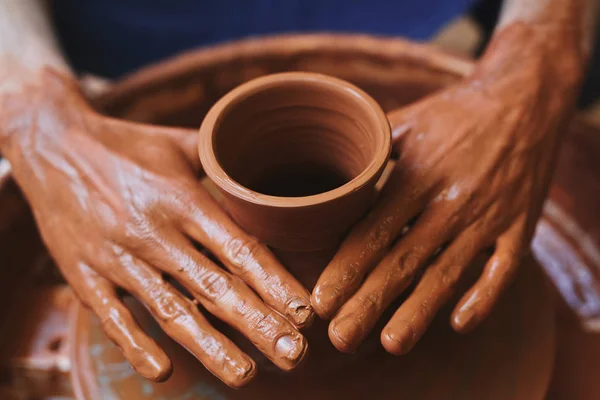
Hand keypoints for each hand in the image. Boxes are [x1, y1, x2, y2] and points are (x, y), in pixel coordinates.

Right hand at [0, 69, 312, 386]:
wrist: (51, 143)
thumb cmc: (126, 144)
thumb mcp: (180, 143)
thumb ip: (223, 163)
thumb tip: (262, 177)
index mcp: (183, 199)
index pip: (240, 248)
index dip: (275, 283)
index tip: (305, 314)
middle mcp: (155, 231)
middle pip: (216, 287)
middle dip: (258, 324)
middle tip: (295, 354)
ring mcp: (118, 256)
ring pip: (171, 310)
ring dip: (210, 347)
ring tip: (245, 374)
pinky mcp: (85, 273)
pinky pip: (112, 316)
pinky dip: (136, 345)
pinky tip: (163, 372)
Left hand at [312, 46, 577, 354]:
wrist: (523, 98)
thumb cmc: (455, 112)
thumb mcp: (406, 121)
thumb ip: (369, 151)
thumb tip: (331, 177)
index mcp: (416, 177)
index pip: (373, 233)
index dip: (346, 270)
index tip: (322, 301)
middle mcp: (449, 202)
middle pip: (403, 262)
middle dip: (369, 303)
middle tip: (340, 338)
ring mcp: (488, 217)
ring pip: (447, 273)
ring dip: (418, 312)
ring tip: (390, 344)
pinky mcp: (519, 226)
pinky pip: (503, 270)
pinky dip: (484, 298)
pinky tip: (460, 324)